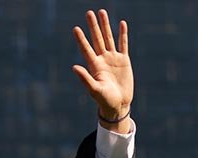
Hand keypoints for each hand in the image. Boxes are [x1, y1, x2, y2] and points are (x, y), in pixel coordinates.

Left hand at [72, 9, 133, 132]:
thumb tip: (74, 67)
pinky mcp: (124, 61)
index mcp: (94, 66)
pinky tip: (121, 23)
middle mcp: (102, 59)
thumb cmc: (105, 100)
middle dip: (93, 26)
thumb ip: (85, 78)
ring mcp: (113, 59)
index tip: (76, 28)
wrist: (118, 105)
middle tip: (89, 13)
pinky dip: (123, 34)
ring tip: (102, 12)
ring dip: (105, 26)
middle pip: (97, 39)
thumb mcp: (94, 90)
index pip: (86, 49)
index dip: (81, 39)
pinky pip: (123, 44)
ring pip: (109, 38)